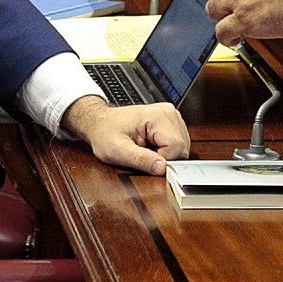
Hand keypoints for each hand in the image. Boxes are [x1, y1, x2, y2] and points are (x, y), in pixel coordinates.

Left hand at [61, 95, 190, 174]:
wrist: (100, 122)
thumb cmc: (105, 133)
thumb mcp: (117, 151)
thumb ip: (140, 160)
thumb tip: (162, 168)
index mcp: (158, 116)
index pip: (176, 148)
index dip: (162, 161)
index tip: (144, 159)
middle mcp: (169, 113)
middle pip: (181, 148)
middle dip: (164, 158)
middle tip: (143, 153)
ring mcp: (172, 116)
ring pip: (182, 147)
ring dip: (165, 154)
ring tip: (146, 148)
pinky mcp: (172, 122)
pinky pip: (178, 144)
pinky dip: (166, 150)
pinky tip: (152, 146)